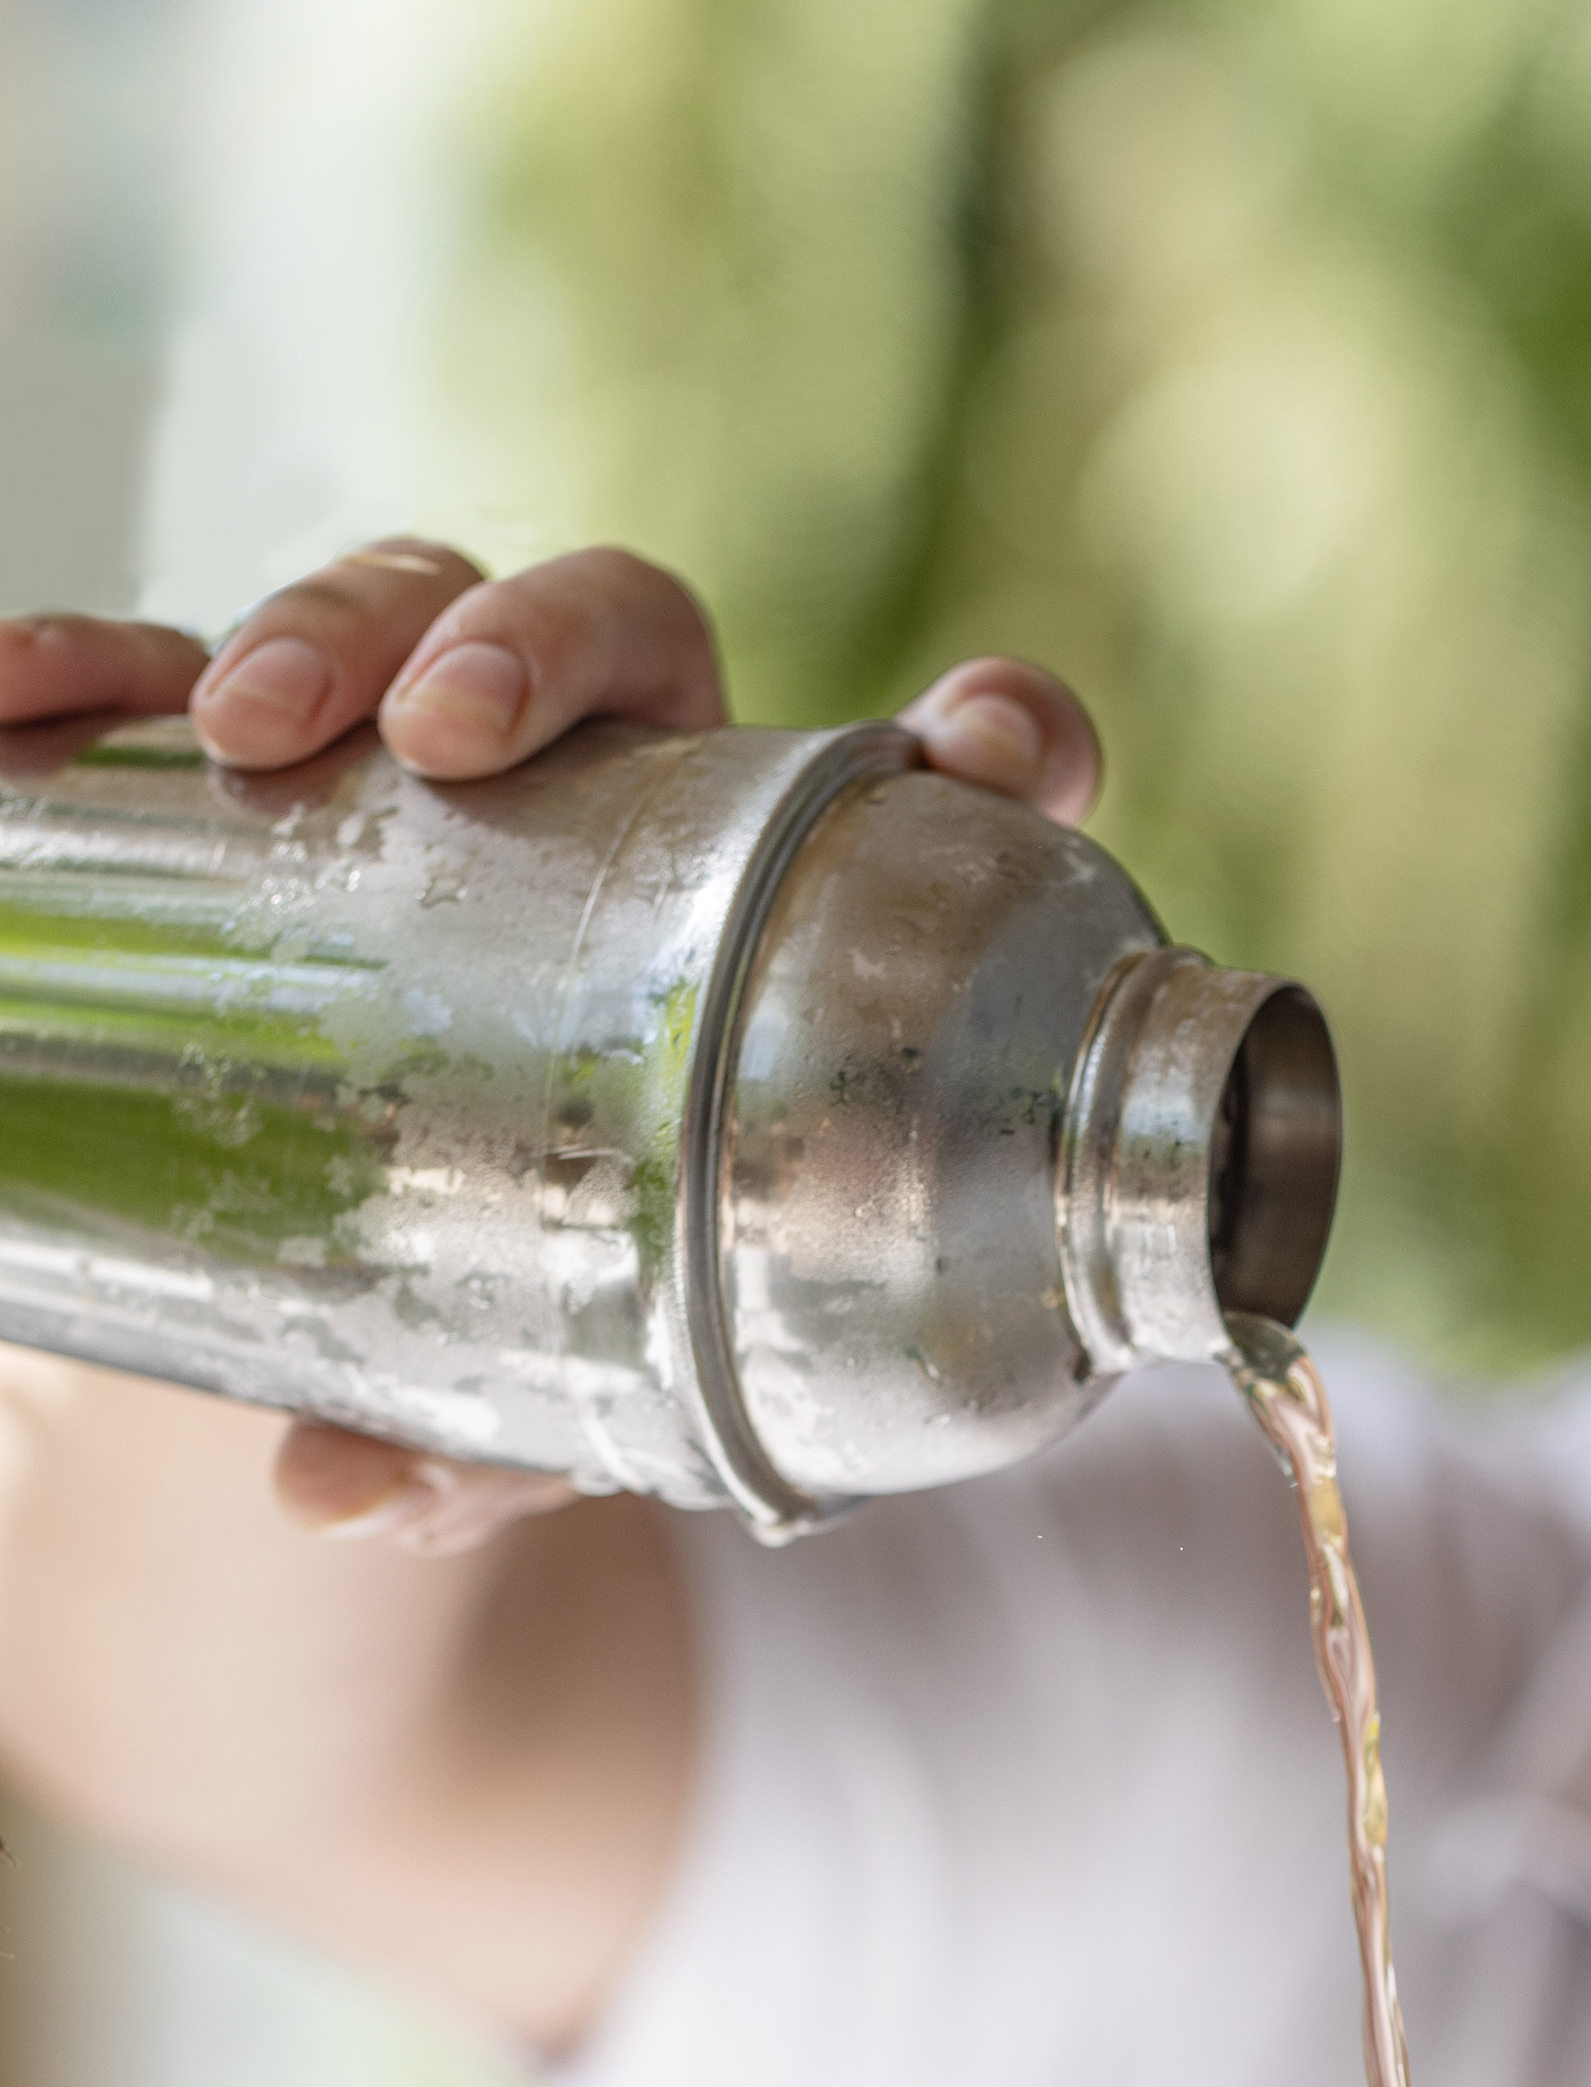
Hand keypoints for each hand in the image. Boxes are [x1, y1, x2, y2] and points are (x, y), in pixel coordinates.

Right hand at [0, 545, 1106, 1549]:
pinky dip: (89, 664)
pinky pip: (168, 670)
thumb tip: (331, 1489)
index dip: (996, 738)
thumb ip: (493, 1437)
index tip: (977, 749)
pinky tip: (21, 698)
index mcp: (781, 911)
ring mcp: (429, 765)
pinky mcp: (258, 779)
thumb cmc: (537, 1319)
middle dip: (545, 637)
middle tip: (450, 736)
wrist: (361, 1286)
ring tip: (239, 728)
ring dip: (328, 622)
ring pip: (408, 597)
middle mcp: (623, 793)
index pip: (930, 768)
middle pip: (623, 623)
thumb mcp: (562, 1392)